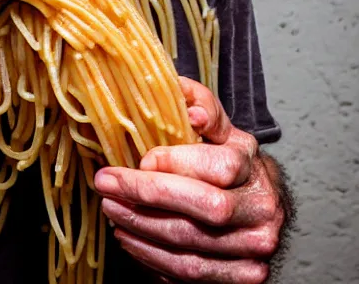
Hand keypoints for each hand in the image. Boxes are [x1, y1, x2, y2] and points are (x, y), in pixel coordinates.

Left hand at [94, 77, 283, 282]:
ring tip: (111, 208)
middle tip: (107, 182)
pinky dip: (151, 256)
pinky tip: (129, 236)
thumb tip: (183, 101)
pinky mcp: (242, 277)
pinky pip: (189, 272)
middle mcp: (260, 208)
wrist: (261, 207)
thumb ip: (202, 106)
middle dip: (148, 196)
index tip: (142, 159)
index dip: (178, 164)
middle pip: (205, 208)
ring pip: (190, 245)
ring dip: (141, 227)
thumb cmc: (231, 162)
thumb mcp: (221, 129)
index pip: (219, 168)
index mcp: (252, 165)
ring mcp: (253, 248)